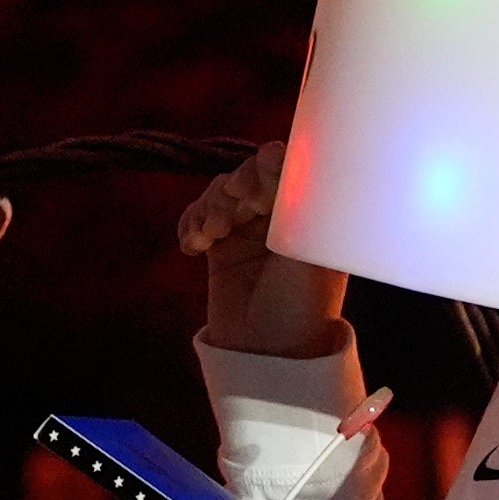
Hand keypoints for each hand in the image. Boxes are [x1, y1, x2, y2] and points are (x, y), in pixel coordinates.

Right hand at [178, 141, 349, 358]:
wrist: (270, 352)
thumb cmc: (300, 302)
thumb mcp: (301, 245)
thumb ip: (289, 195)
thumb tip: (273, 147)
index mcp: (308, 211)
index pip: (281, 167)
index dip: (261, 169)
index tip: (251, 191)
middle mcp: (279, 216)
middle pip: (245, 176)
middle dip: (231, 191)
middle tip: (228, 217)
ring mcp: (248, 231)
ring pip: (217, 194)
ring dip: (208, 208)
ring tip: (209, 237)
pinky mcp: (220, 247)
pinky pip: (196, 217)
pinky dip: (190, 225)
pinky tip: (193, 246)